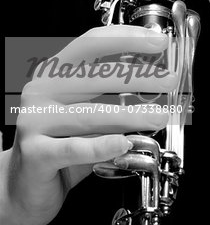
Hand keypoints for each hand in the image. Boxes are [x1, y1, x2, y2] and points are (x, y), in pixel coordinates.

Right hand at [0, 25, 176, 224]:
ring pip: (91, 113)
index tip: (157, 42)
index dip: (127, 39)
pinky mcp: (35, 153)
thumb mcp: (85, 111)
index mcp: (54, 72)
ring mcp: (35, 121)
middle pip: (95, 75)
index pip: (91, 44)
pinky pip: (74, 148)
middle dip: (138, 76)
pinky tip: (124, 142)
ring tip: (160, 116)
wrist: (25, 185)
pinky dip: (102, 145)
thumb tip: (153, 78)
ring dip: (131, 114)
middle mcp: (42, 91)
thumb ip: (110, 95)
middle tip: (168, 80)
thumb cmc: (61, 142)